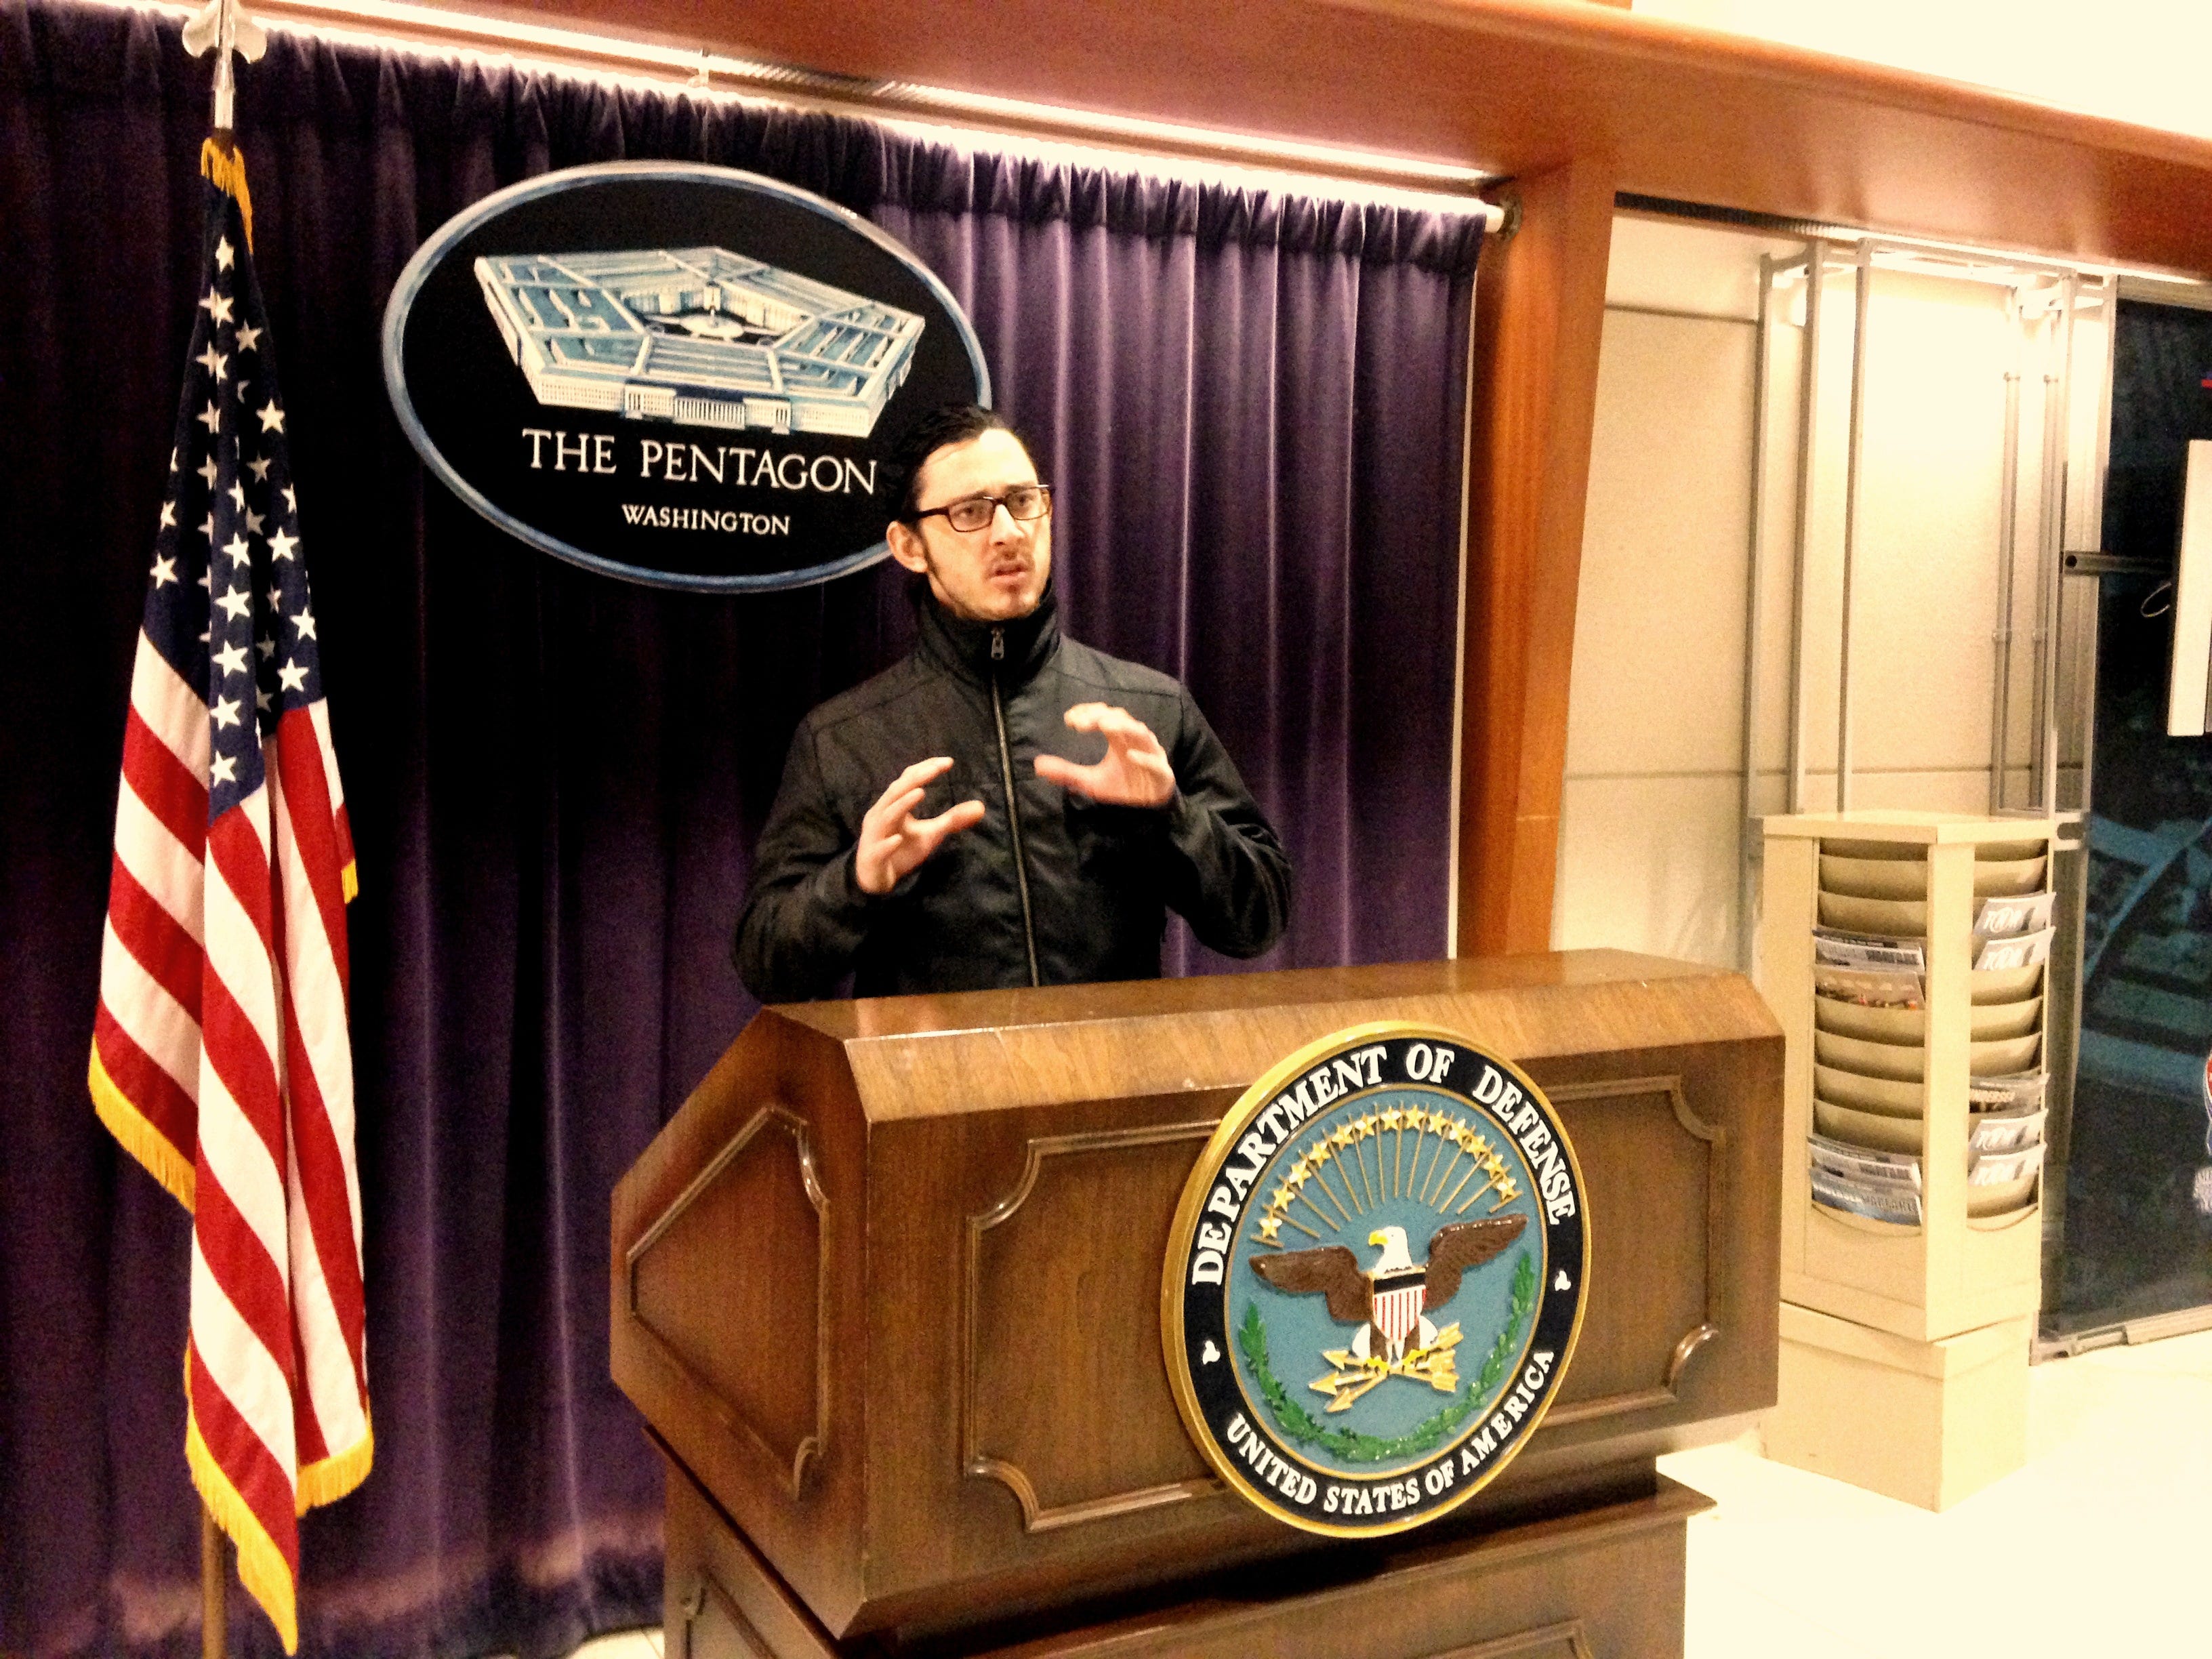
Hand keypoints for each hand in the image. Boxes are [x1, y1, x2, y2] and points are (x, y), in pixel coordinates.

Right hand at [855, 757, 984, 894]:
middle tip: (936, 768)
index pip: (907, 780)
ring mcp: (875, 835)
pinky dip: (888, 843)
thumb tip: (981, 807)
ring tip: (921, 792)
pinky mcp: (872, 857)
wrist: (875, 878)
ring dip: (903, 804)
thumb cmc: (901, 850)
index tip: (948, 762)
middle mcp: (881, 815)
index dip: (925, 769)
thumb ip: (952, 820)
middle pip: (896, 791)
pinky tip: (899, 839)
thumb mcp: (930, 834)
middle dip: (916, 778)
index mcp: (893, 805)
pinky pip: (879, 849)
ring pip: (887, 816)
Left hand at [1033, 704, 1174, 807]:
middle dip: (1101, 716)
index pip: (1104, 716)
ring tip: (1104, 725)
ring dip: (1123, 727)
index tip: (1069, 719)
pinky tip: (1131, 756)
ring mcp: (1150, 754)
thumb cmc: (1123, 785)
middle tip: (1081, 722)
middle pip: (1121, 719)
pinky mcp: (1162, 773)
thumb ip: (1067, 772)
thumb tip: (1037, 765)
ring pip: (1140, 733)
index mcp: (1119, 738)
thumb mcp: (1091, 782)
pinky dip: (1145, 758)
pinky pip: (1156, 762)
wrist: (1150, 805)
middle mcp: (1135, 740)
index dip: (1089, 713)